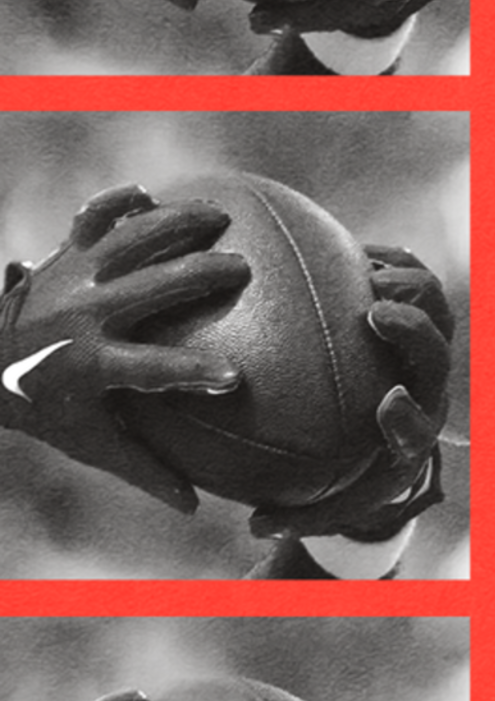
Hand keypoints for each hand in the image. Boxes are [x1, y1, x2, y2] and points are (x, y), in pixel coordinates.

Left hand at [0, 185, 249, 511]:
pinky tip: (148, 194)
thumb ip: (144, 468)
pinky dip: (116, 202)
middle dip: (201, 275)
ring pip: (132, 239)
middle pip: (153, 288)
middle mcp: (85, 316)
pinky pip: (92, 218)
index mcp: (92, 365)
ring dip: (179, 223)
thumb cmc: (46, 408)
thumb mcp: (89, 441)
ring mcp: (75, 278)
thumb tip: (196, 506)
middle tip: (242, 271)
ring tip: (220, 216)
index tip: (233, 377)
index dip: (193, 374)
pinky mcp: (68, 254)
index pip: (152, 371)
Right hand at [247, 242, 453, 543]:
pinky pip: (415, 274)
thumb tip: (256, 525)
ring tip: (368, 274)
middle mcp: (427, 385)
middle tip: (376, 314)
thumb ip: (298, 514)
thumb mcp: (333, 501)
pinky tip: (353, 250)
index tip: (386, 404)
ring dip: (409, 288)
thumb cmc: (357, 471)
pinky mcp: (420, 308)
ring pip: (436, 307)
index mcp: (409, 433)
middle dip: (413, 332)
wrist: (392, 427)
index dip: (407, 416)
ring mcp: (428, 342)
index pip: (416, 427)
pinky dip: (391, 261)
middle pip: (436, 354)